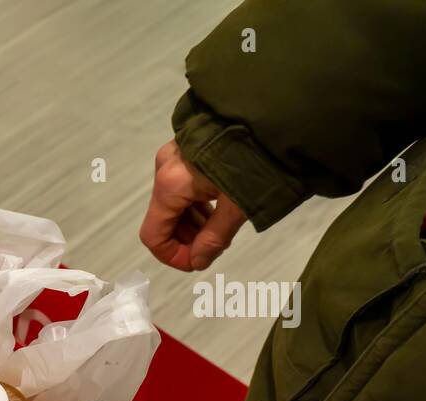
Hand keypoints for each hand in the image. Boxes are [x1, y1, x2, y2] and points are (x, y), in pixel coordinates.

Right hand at [140, 140, 247, 271]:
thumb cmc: (255, 160)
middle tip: (213, 247)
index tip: (197, 263)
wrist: (271, 112)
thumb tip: (198, 261)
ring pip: (173, 204)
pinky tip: (218, 208)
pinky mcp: (187, 149)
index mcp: (171, 185)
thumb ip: (214, 238)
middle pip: (163, 220)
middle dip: (185, 240)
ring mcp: (175, 157)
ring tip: (220, 229)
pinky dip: (195, 205)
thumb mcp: (237, 206)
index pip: (153, 235)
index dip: (172, 256)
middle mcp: (165, 170)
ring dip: (192, 224)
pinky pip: (182, 187)